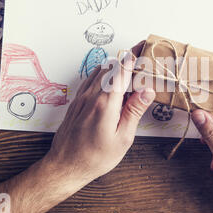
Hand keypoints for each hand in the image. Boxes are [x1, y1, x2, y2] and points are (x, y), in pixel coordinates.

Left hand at [46, 44, 154, 188]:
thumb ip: (134, 111)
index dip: (132, 57)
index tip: (142, 46)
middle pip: (111, 67)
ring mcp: (82, 98)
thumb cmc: (95, 157)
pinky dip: (102, 74)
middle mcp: (92, 96)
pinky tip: (108, 79)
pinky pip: (90, 79)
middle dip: (126, 59)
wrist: (65, 166)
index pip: (122, 72)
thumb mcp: (122, 138)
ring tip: (128, 67)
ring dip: (114, 65)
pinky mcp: (76, 102)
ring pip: (99, 71)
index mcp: (106, 104)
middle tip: (140, 56)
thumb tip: (147, 91)